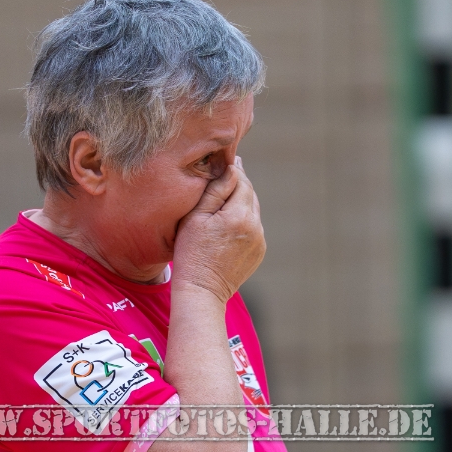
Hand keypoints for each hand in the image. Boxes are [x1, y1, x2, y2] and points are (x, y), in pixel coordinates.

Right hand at [172, 158, 265, 302]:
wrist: (202, 290)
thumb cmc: (191, 252)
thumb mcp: (195, 218)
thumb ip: (215, 190)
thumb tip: (232, 168)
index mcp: (239, 214)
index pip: (242, 180)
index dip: (233, 170)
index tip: (224, 161)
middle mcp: (255, 227)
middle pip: (250, 194)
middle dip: (238, 185)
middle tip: (223, 176)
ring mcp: (260, 241)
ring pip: (252, 211)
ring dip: (240, 204)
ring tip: (223, 201)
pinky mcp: (259, 252)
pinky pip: (253, 228)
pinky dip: (243, 222)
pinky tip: (227, 225)